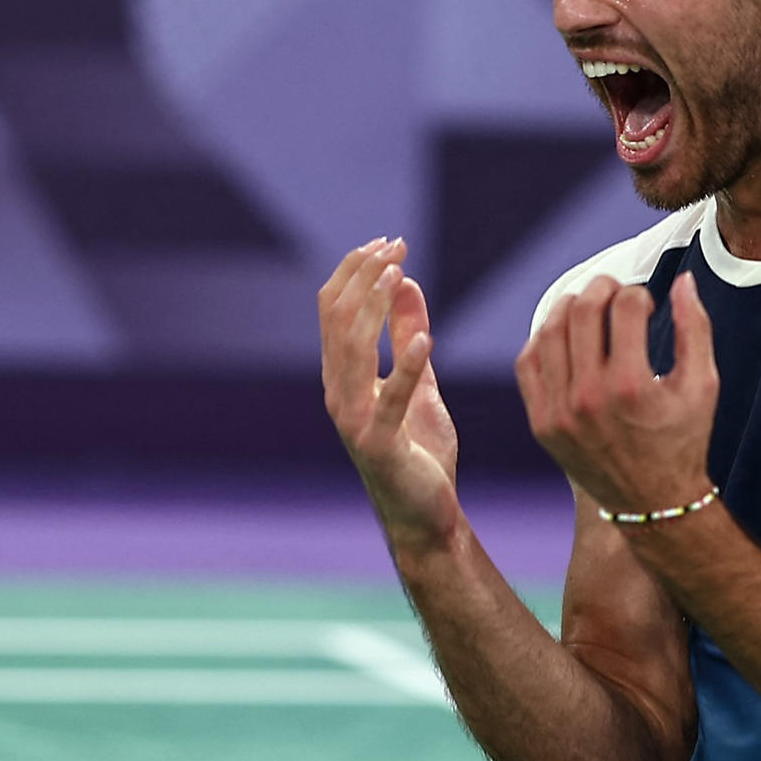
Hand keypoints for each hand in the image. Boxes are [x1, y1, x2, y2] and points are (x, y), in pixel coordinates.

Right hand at [319, 238, 461, 554]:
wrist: (425, 516)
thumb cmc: (419, 452)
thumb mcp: (418, 382)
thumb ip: (406, 335)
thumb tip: (406, 282)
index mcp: (342, 377)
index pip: (333, 310)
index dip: (356, 272)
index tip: (391, 244)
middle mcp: (338, 393)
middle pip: (337, 321)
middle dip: (363, 277)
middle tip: (396, 247)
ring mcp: (354, 420)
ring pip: (353, 350)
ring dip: (375, 307)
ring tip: (399, 274)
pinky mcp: (380, 444)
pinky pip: (390, 399)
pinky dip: (407, 366)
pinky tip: (427, 339)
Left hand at [516, 272, 717, 516]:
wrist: (652, 504)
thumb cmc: (682, 441)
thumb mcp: (702, 385)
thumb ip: (695, 328)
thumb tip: (683, 280)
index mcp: (631, 386)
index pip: (626, 307)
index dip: (641, 294)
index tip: (648, 305)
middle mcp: (588, 397)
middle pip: (582, 310)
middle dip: (603, 289)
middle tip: (617, 293)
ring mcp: (559, 411)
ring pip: (549, 331)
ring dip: (570, 307)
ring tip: (589, 308)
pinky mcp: (541, 423)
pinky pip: (527, 363)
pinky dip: (542, 340)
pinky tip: (564, 336)